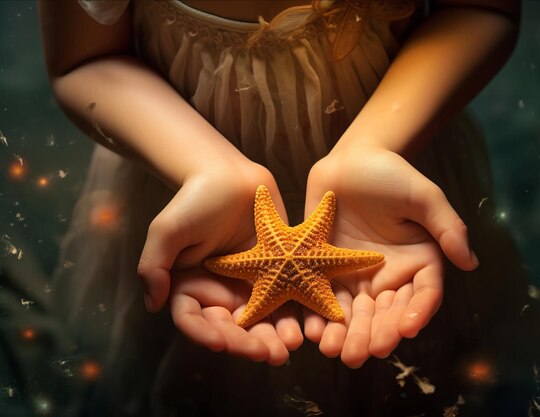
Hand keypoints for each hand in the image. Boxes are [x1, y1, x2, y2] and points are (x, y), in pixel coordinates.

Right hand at [137, 160, 302, 364]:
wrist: (231, 177)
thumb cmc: (195, 199)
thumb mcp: (166, 230)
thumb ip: (154, 265)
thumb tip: (153, 305)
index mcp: (190, 286)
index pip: (193, 320)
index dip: (205, 334)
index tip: (221, 342)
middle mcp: (218, 292)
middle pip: (230, 329)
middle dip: (247, 344)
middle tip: (265, 353)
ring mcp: (248, 286)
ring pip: (260, 322)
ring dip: (273, 337)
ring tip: (288, 346)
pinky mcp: (275, 276)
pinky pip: (284, 301)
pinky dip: (294, 317)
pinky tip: (304, 327)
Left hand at [303, 145, 478, 367]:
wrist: (350, 161)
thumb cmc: (391, 174)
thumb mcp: (424, 196)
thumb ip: (447, 227)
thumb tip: (470, 262)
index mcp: (418, 262)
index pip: (422, 295)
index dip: (417, 313)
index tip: (407, 329)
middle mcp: (390, 275)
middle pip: (386, 312)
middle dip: (375, 334)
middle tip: (363, 353)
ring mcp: (359, 276)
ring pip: (356, 313)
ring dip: (347, 334)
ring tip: (336, 351)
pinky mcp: (328, 271)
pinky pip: (325, 299)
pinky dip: (320, 316)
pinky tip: (312, 331)